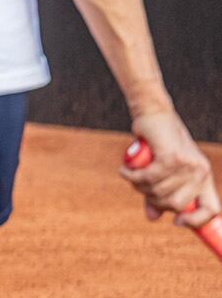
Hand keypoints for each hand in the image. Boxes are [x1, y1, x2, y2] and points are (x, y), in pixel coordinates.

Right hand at [123, 111, 218, 228]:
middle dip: (154, 200)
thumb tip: (152, 217)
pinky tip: (125, 170)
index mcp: (204, 177)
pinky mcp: (171, 157)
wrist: (154, 114)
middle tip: (140, 187)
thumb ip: (159, 194)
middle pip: (177, 205)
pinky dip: (133, 176)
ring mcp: (187, 165)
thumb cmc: (159, 143)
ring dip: (139, 186)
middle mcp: (200, 172)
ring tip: (130, 174)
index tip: (177, 223)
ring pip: (159, 191)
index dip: (197, 222)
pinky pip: (149, 178)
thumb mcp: (163, 171)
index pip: (212, 210)